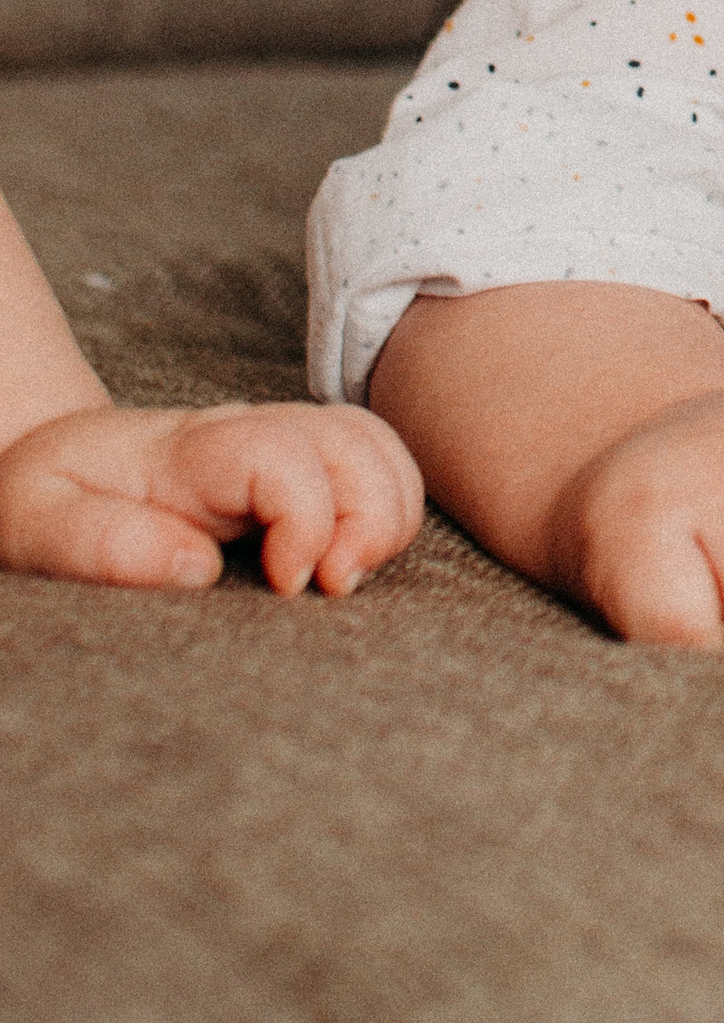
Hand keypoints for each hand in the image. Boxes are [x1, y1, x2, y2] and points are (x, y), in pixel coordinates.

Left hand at [0, 398, 424, 594]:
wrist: (54, 469)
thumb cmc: (48, 501)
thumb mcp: (36, 525)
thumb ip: (102, 544)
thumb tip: (197, 568)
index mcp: (188, 451)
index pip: (283, 451)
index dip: (308, 517)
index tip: (287, 585)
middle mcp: (248, 434)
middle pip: (353, 438)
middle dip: (372, 516)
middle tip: (336, 588)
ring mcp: (280, 444)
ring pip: (375, 447)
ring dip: (388, 513)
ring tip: (348, 578)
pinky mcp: (298, 468)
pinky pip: (373, 465)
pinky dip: (387, 511)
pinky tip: (352, 562)